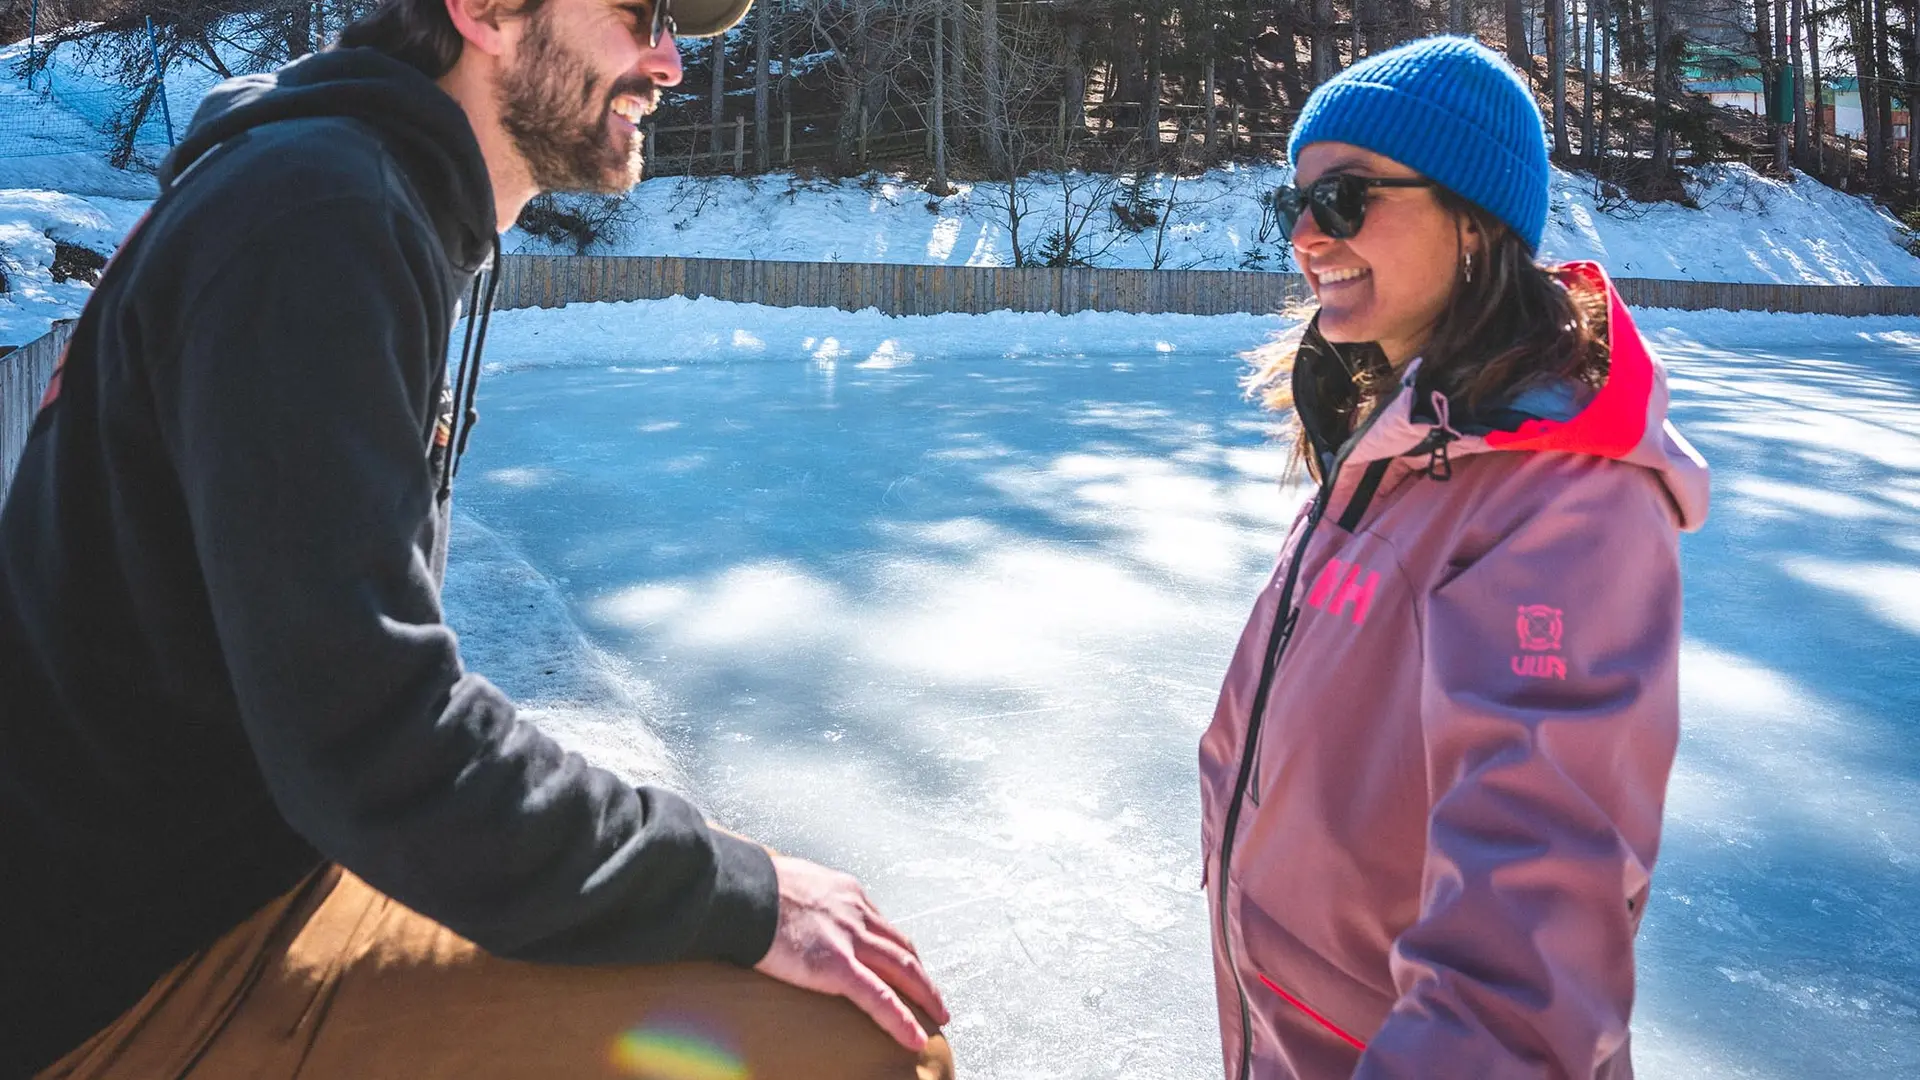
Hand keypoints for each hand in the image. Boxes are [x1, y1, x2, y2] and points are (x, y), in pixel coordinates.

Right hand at [752, 852, 950, 1051]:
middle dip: (922, 974)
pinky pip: (877, 996)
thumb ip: (803, 899)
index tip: (907, 965)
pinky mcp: (835, 964)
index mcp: (845, 892)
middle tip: (935, 996)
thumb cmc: (752, 888)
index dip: (898, 948)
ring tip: (939, 1016)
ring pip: (901, 969)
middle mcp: (856, 911)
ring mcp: (848, 937)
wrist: (740, 891)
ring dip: (925, 994)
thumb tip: (790, 910)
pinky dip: (900, 1018)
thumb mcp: (790, 882)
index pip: (881, 924)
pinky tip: (915, 1037)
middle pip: (901, 946)